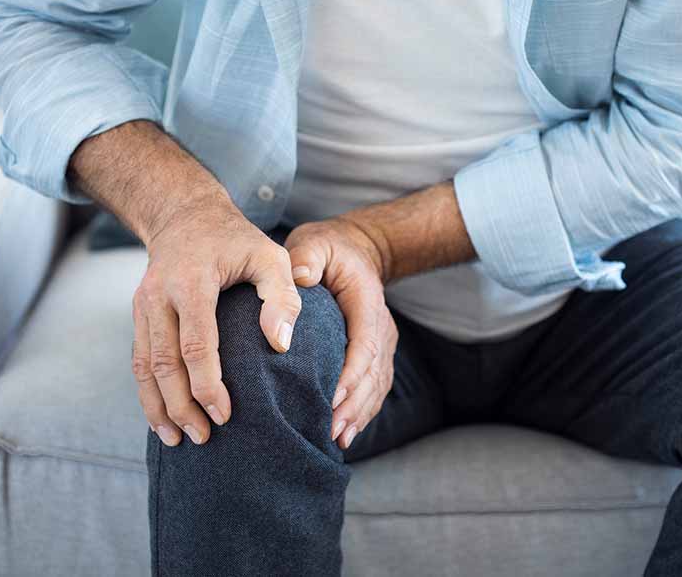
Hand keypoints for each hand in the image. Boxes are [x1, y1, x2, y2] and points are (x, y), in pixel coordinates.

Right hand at [131, 194, 301, 446]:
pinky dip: (147, 392)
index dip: (207, 384)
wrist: (186, 215)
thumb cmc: (237, 240)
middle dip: (180, 406)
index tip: (224, 414)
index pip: (195, 343)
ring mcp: (143, 306)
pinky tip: (162, 418)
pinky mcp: (139, 315)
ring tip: (177, 439)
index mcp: (191, 282)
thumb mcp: (270, 256)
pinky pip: (138, 360)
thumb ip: (282, 296)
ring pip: (143, 367)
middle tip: (203, 438)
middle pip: (163, 363)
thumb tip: (280, 344)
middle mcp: (159, 296)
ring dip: (158, 407)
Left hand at [284, 218, 397, 449]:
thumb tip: (300, 278)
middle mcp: (380, 325)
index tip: (332, 397)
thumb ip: (307, 257)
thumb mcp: (314, 242)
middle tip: (331, 429)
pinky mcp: (376, 354)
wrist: (356, 251)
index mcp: (367, 302)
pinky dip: (363, 411)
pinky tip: (346, 433)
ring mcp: (382, 342)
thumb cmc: (329, 249)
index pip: (364, 343)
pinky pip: (374, 387)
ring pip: (377, 385)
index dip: (351, 373)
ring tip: (337, 438)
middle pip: (373, 372)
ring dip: (359, 413)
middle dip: (354, 404)